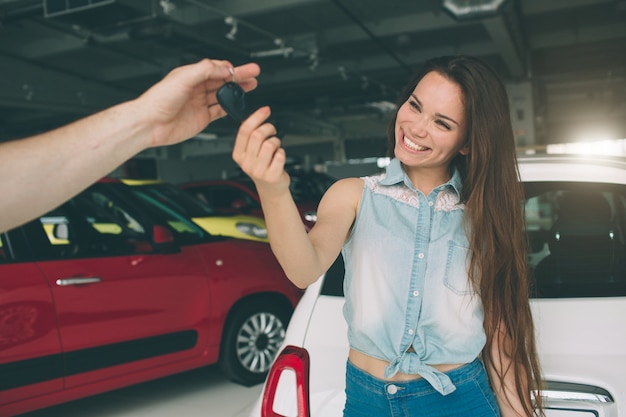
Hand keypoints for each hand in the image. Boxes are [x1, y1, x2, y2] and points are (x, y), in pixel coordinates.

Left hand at [138, 58, 260, 147]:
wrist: (150, 124)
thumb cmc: (158, 100)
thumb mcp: (183, 78)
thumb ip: (205, 70)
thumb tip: (223, 68)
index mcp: (191, 75)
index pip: (215, 68)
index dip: (230, 68)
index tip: (242, 69)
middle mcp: (196, 88)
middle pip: (222, 80)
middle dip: (239, 77)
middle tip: (254, 73)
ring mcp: (199, 103)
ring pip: (223, 95)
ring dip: (237, 91)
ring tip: (251, 86)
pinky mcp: (202, 118)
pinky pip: (220, 111)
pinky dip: (230, 108)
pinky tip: (238, 105)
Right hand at [232, 106, 289, 193]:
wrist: (271, 188)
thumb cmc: (262, 167)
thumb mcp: (250, 152)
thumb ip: (250, 136)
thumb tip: (256, 116)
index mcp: (238, 154)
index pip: (244, 130)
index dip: (256, 116)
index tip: (265, 110)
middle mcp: (246, 163)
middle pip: (257, 135)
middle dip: (268, 128)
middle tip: (273, 131)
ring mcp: (258, 171)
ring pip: (269, 144)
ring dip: (276, 141)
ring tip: (275, 147)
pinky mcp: (271, 176)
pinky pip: (280, 155)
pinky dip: (282, 152)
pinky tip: (278, 157)